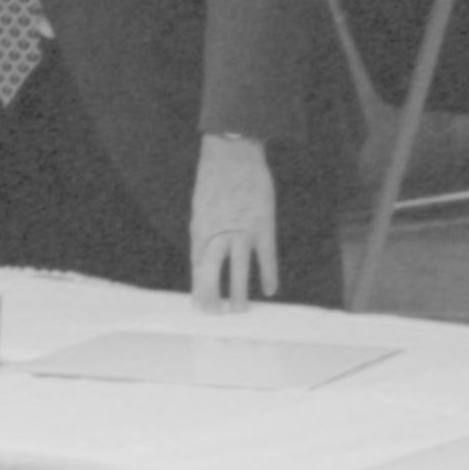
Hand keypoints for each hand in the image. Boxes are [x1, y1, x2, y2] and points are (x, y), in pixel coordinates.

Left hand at [190, 134, 277, 311]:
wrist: (233, 153)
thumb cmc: (214, 180)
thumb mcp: (200, 207)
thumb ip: (202, 234)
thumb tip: (200, 260)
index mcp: (200, 228)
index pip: (197, 265)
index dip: (198, 287)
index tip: (199, 306)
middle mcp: (219, 232)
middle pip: (214, 271)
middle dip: (213, 295)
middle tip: (215, 316)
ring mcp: (242, 229)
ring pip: (240, 268)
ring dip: (239, 292)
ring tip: (239, 312)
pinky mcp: (263, 224)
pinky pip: (266, 254)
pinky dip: (268, 273)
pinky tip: (270, 290)